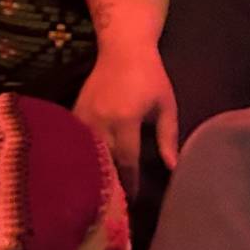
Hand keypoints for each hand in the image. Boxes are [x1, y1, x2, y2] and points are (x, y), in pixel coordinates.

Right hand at [73, 44, 178, 193]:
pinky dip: (81, 153)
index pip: (127, 160)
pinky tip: (86, 166)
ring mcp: (85, 115)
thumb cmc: (150, 76)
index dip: (130, 182)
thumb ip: (168, 137)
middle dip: (110, 181)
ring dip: (95, 169)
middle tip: (116, 202)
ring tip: (101, 188)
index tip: (133, 198)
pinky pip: (76, 139)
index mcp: (125, 119)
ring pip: (87, 152)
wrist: (123, 47)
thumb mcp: (166, 105)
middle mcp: (101, 119)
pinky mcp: (75, 110)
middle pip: (103, 160)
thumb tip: (174, 167)